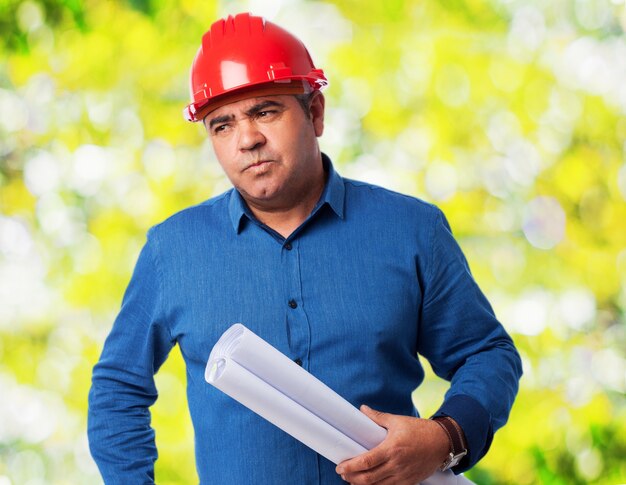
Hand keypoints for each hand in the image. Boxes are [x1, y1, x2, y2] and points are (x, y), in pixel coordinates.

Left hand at [335, 405, 449, 484]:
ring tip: (352, 479)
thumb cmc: (420, 430)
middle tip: (343, 473)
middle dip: (352, 478)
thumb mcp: (397, 421)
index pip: (366, 462)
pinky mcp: (409, 482)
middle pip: (368, 479)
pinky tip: (370, 484)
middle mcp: (396, 465)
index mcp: (392, 449)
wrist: (442, 442)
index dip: (351, 466)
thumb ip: (378, 417)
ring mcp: (403, 476)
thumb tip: (363, 410)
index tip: (340, 466)